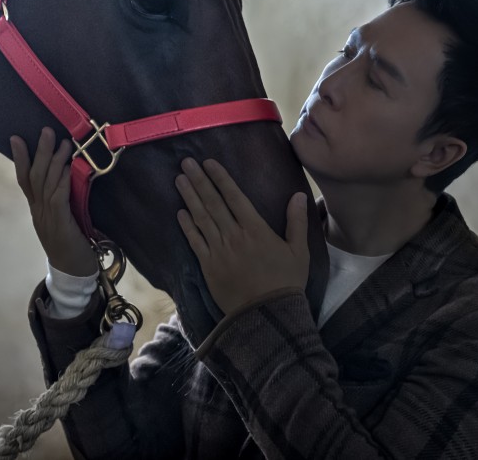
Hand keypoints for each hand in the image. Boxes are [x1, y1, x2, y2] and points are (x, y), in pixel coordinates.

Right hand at [10, 127, 98, 276]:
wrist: (73, 273)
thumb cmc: (71, 243)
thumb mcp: (62, 218)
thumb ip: (59, 199)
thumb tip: (64, 175)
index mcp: (37, 210)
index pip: (25, 180)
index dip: (20, 159)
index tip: (16, 138)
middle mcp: (39, 212)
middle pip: (35, 177)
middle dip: (39, 152)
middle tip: (46, 130)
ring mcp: (48, 219)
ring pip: (47, 184)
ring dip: (55, 162)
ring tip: (63, 142)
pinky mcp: (61, 225)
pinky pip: (59, 199)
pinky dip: (63, 182)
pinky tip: (68, 169)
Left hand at [175, 158, 309, 315]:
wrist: (267, 315)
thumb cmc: (286, 281)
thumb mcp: (299, 251)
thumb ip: (297, 221)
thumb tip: (299, 195)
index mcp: (256, 229)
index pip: (234, 197)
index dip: (221, 178)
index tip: (209, 162)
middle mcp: (234, 236)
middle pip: (213, 203)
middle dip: (199, 181)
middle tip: (186, 162)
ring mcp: (219, 251)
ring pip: (201, 219)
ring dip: (189, 198)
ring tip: (179, 180)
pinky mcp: (208, 266)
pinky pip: (195, 242)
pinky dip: (187, 226)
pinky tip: (180, 213)